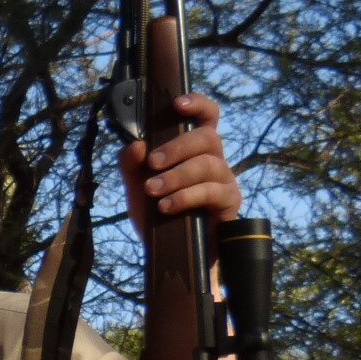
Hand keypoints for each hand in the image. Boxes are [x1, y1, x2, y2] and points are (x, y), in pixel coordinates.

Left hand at [118, 91, 243, 236]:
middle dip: (177, 147)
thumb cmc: (158, 216)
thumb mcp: (136, 189)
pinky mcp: (229, 202)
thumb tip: (135, 145)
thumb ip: (130, 166)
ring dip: (177, 176)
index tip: (177, 104)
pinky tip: (166, 207)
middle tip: (152, 163)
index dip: (197, 104)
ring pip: (209, 164)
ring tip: (152, 190)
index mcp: (194, 149)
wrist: (171, 255)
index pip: (206, 117)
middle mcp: (214, 160)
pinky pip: (212, 191)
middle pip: (208, 137)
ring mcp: (225, 180)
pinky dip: (186, 197)